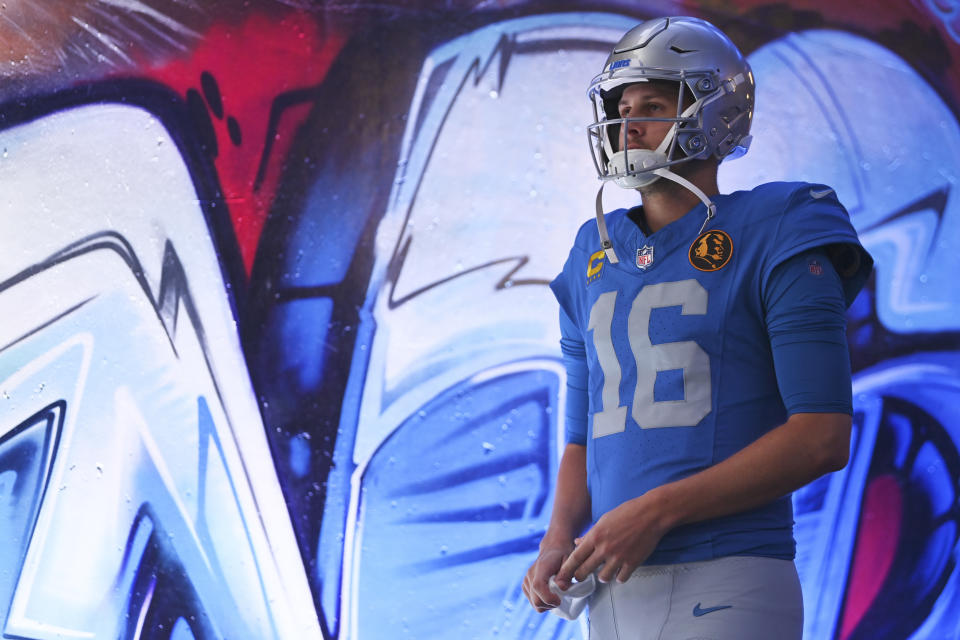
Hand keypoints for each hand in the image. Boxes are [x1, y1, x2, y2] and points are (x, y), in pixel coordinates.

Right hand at [522, 541, 572, 612]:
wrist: (553, 549)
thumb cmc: (563, 555)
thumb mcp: (569, 561)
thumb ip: (566, 575)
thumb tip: (561, 587)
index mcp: (541, 567)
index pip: (538, 586)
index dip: (549, 598)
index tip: (560, 600)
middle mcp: (530, 574)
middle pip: (536, 600)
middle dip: (551, 605)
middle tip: (561, 599)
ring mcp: (526, 580)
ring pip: (535, 604)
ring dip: (547, 605)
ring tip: (556, 596)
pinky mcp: (525, 586)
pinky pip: (533, 602)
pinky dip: (543, 603)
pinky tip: (550, 595)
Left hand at [555, 494, 669, 585]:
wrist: (651, 514)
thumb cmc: (627, 513)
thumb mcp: (604, 520)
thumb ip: (590, 534)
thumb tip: (577, 543)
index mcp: (595, 536)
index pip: (575, 557)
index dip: (567, 568)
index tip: (562, 575)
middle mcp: (604, 548)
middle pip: (585, 571)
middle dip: (580, 576)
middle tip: (581, 576)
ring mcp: (619, 557)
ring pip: (603, 578)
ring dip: (602, 576)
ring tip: (605, 571)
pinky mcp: (633, 563)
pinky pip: (621, 579)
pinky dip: (619, 577)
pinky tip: (620, 571)